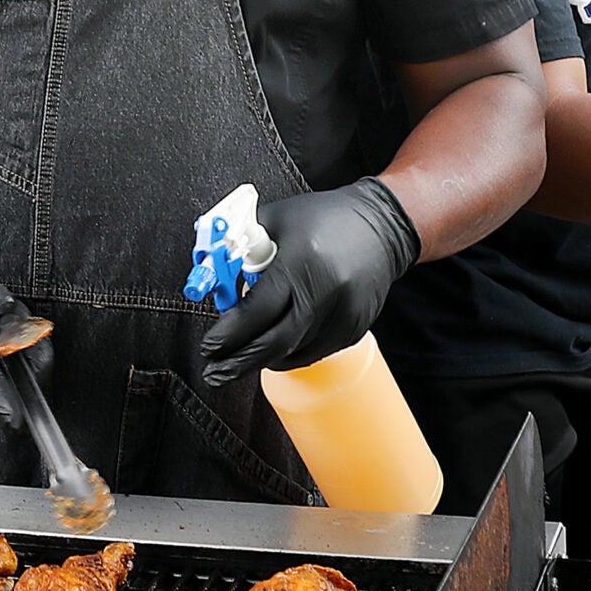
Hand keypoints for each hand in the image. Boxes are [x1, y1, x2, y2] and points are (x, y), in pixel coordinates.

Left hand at [198, 180, 419, 386]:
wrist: (382, 226)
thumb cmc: (322, 218)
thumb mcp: (273, 219)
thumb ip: (238, 245)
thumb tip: (208, 274)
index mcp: (302, 262)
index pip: (258, 311)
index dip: (229, 334)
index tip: (209, 346)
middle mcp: (328, 292)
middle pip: (276, 343)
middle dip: (239, 362)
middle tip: (213, 372)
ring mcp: (345, 315)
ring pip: (295, 352)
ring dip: (263, 359)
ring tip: (237, 361)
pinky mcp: (355, 328)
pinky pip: (315, 350)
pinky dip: (289, 352)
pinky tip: (273, 349)